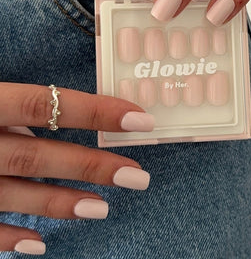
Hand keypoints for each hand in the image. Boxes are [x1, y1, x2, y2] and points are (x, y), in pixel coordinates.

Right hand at [0, 83, 153, 254]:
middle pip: (36, 154)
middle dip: (90, 165)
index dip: (96, 111)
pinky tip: (40, 246)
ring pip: (12, 192)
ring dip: (59, 202)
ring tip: (103, 208)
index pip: (48, 103)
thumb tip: (71, 114)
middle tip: (138, 176)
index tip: (141, 119)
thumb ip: (15, 106)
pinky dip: (7, 237)